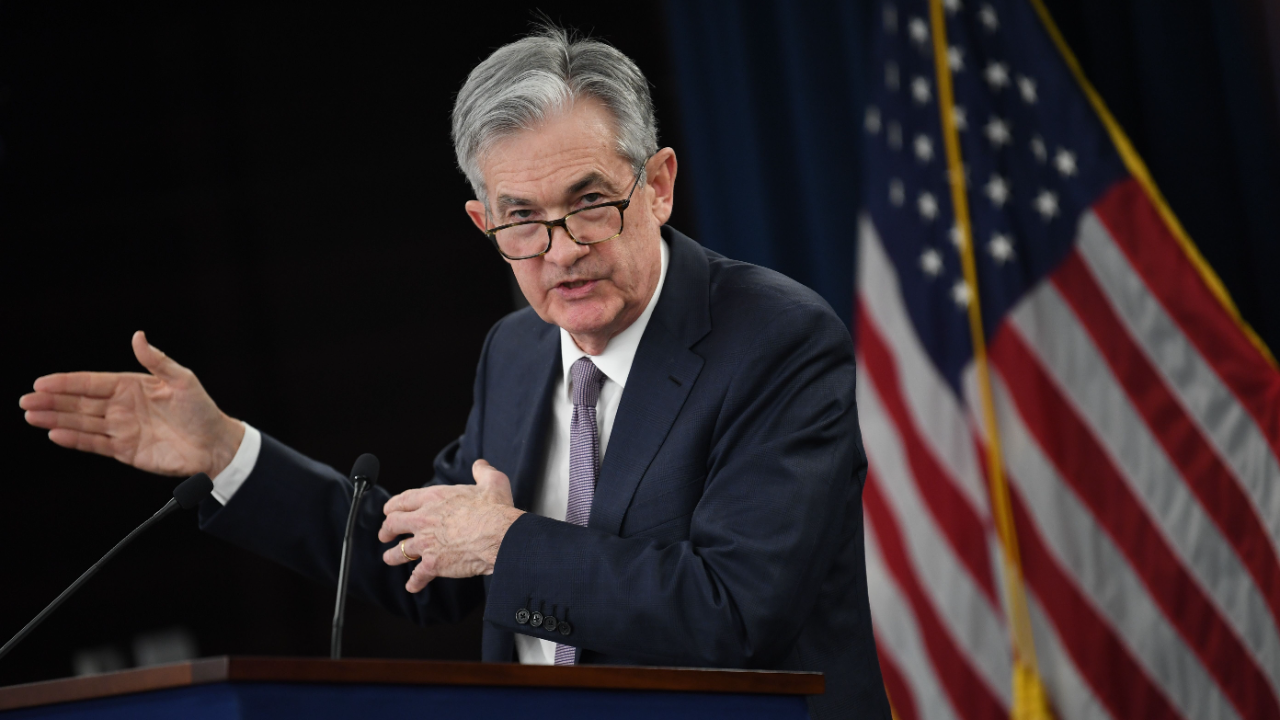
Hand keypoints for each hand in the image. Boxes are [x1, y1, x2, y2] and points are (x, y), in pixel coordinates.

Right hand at [19, 331, 244, 477]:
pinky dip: (75, 439)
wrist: (215, 444)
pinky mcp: (125, 450)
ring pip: (82, 423)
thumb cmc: (201, 409)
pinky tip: (55, 434)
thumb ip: (157, 360)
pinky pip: (95, 443)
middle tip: (25, 400)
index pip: (92, 383)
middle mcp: (121, 407)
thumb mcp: (182, 379)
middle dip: (52, 401)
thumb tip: (138, 336)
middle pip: (80, 403)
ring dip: (56, 420)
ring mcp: (122, 429)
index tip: (42, 382)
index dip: (66, 383)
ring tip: (31, 416)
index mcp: (131, 386)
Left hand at [379, 459, 523, 592]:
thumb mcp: (492, 482)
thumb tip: (480, 465)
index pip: (404, 500)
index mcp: (434, 498)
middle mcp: (424, 519)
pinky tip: (412, 585)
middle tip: (385, 534)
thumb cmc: (495, 510)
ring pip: (400, 551)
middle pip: (394, 523)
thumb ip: (483, 472)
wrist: (500, 536)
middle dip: (386, 530)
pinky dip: (414, 582)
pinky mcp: (433, 563)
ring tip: (390, 558)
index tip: (389, 511)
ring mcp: (426, 542)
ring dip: (393, 556)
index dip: (393, 506)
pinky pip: (418, 575)